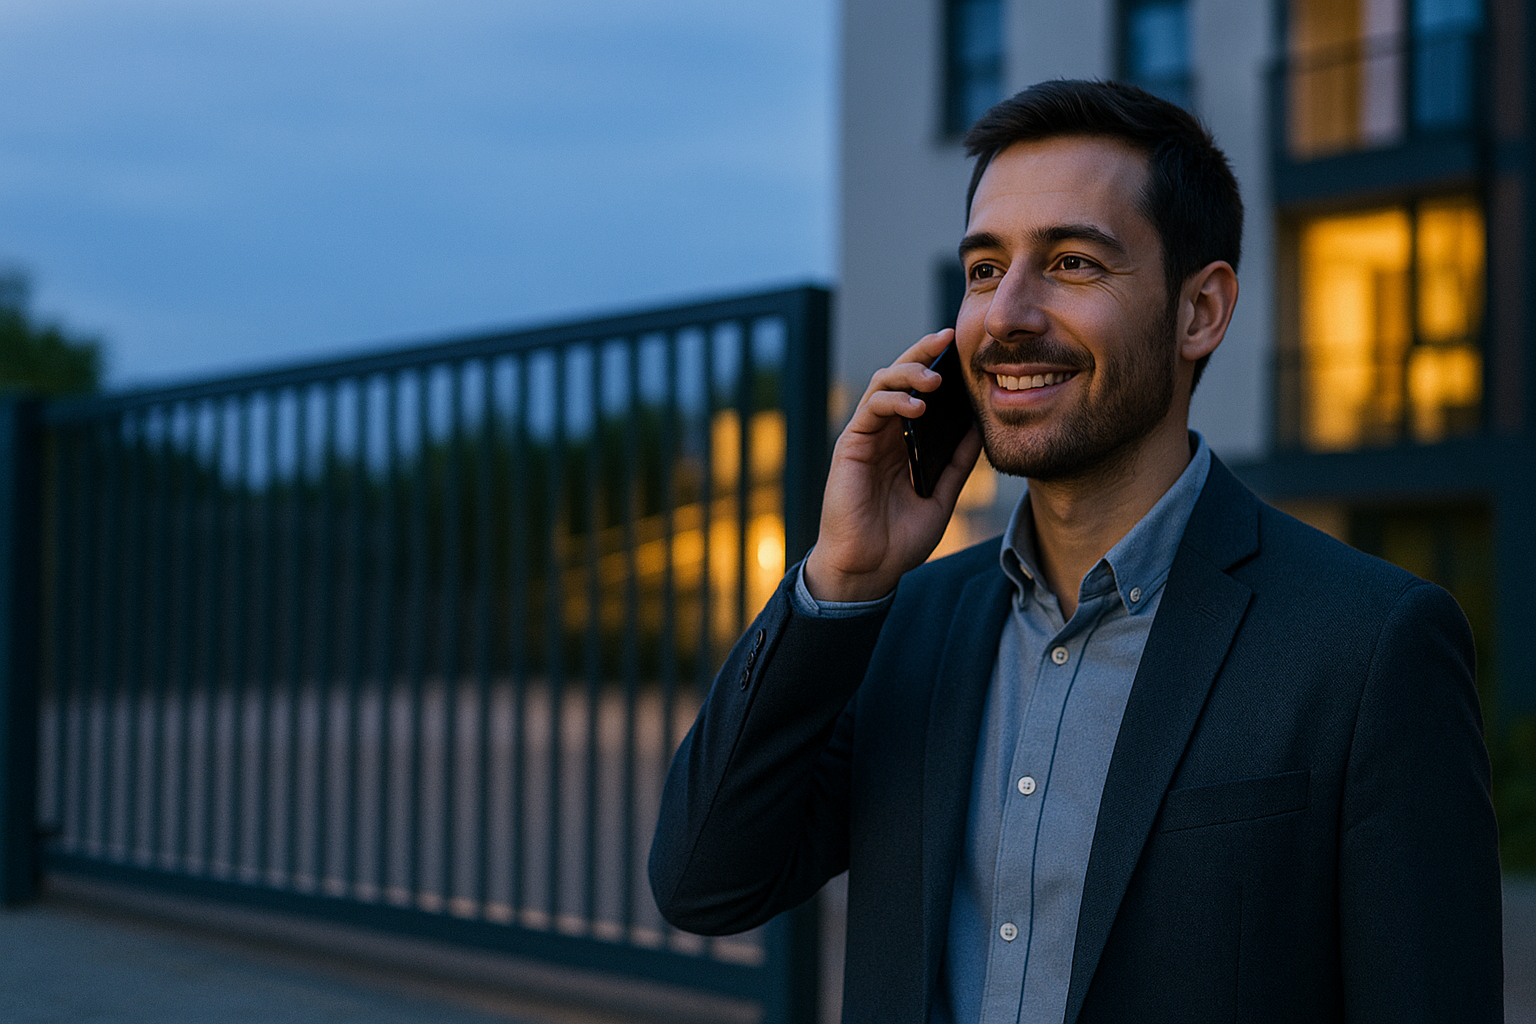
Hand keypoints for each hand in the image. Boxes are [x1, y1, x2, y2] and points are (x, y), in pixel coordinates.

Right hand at [803, 329, 982, 601]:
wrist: (868, 569)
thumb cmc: (899, 539)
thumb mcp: (942, 496)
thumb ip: (959, 463)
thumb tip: (982, 427)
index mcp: (905, 442)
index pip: (921, 392)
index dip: (939, 368)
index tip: (966, 351)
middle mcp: (885, 433)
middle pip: (902, 378)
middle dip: (923, 354)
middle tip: (947, 338)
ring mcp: (866, 437)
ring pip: (884, 384)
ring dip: (909, 373)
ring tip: (936, 378)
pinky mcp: (851, 445)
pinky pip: (871, 409)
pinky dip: (894, 401)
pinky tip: (917, 406)